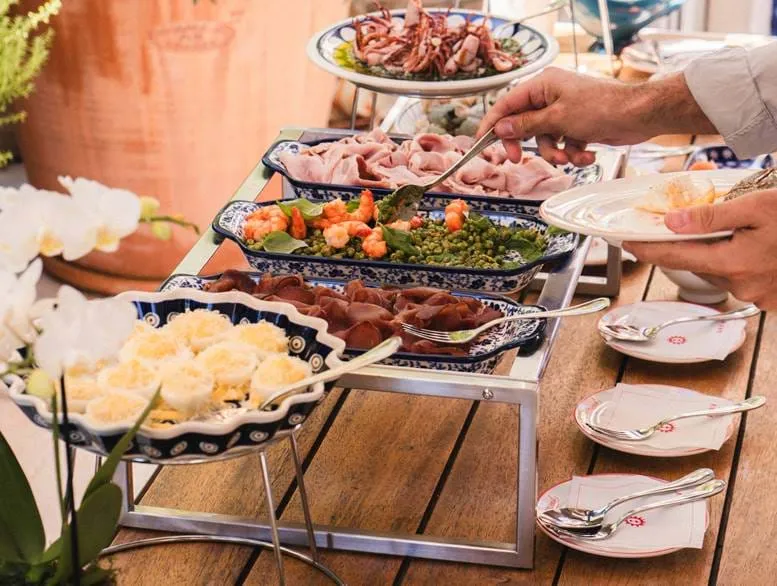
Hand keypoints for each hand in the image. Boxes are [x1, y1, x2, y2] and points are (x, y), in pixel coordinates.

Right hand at [478, 68, 715, 165]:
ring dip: (555, 153)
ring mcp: (564, 111)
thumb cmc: (602, 109)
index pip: (507, 104)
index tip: (481, 143)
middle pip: (523, 124)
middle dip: (524, 144)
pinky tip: (586, 155)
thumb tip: (500, 128)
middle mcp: (551, 95)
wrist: (639, 116)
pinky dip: (572, 153)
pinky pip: (562, 144)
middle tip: (516, 158)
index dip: (492, 124)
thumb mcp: (557, 119)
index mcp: (542, 85)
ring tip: (569, 157)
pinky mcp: (577, 126)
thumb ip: (526, 125)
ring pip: (544, 139)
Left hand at [624, 189, 776, 308]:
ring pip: (718, 272)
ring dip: (717, 254)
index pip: (674, 258)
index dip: (649, 250)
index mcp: (733, 263)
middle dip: (691, 244)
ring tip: (735, 230)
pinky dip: (739, 263)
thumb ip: (713, 216)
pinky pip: (741, 280)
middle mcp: (742, 285)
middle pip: (697, 264)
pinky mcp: (769, 299)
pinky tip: (753, 246)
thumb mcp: (757, 206)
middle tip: (691, 222)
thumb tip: (673, 221)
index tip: (629, 242)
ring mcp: (756, 295)